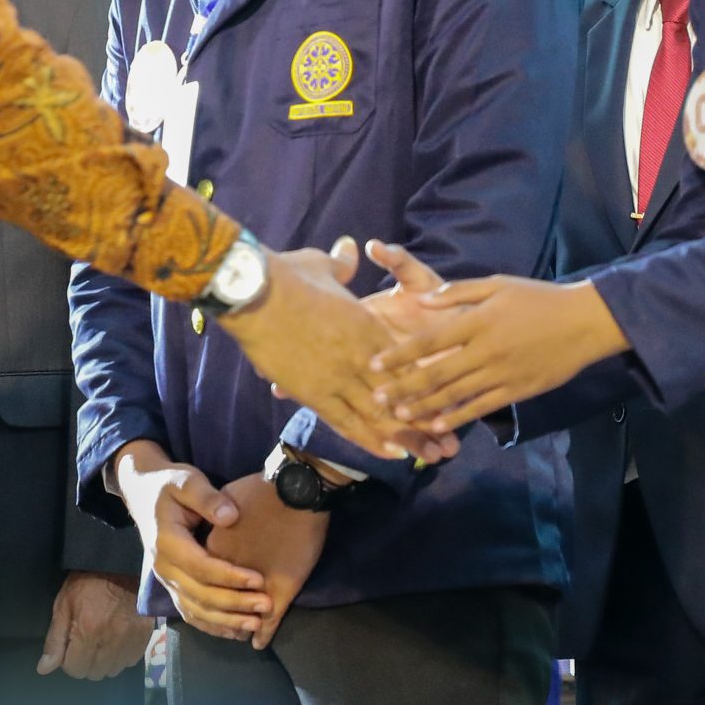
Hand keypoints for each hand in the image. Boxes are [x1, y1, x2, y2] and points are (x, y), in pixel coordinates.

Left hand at [38, 571, 150, 679]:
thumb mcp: (64, 605)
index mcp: (87, 631)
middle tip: (86, 642)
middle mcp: (110, 641)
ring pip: (112, 670)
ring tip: (102, 641)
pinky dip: (121, 656)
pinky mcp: (145, 638)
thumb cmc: (88, 582)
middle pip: (93, 673)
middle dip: (86, 662)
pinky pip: (129, 662)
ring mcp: (130, 641)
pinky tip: (116, 640)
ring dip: (104, 662)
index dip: (69, 660)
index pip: (74, 669)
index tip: (71, 645)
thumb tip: (44, 669)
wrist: (121, 564)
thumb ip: (55, 639)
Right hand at [113, 441, 268, 642]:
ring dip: (226, 620)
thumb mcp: (187, 481)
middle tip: (267, 605)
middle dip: (235, 603)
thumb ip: (207, 497)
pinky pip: (190, 614)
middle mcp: (163, 567)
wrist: (144, 494)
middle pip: (200, 594)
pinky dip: (212, 626)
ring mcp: (165, 581)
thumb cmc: (170, 485)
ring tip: (256, 624)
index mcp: (167, 541)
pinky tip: (236, 632)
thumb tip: (230, 517)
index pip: (201, 567)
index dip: (230, 577)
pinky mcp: (172, 587)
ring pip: (195, 610)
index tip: (259, 579)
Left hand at [207, 472, 326, 650]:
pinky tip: (259, 642)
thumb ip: (214, 517)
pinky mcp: (282, 587)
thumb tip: (212, 529)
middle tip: (226, 626)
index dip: (204, 592)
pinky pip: (269, 619)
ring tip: (242, 633)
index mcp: (213, 548)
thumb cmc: (261, 490)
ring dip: (240, 625)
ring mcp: (256, 582)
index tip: (206, 599)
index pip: (200, 579)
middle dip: (221, 616)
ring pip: (241, 615)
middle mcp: (229, 569)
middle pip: (217, 601)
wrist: (296, 489)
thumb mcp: (226, 498)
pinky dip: (264, 633)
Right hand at [221, 245, 453, 463]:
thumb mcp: (322, 265)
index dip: (427, 381)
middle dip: (428, 418)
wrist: (254, 292)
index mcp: (368, 324)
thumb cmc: (286, 275)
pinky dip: (372, 440)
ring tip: (432, 456)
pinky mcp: (315, 393)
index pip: (407, 360)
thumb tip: (349, 248)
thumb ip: (341, 263)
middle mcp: (362, 354)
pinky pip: (348, 423)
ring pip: (383, 415)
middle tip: (450, 442)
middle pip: (404, 393)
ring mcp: (340, 376)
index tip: (446, 397)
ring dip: (410, 437)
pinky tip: (393, 455)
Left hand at [370, 250, 629, 432]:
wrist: (583, 322)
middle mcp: (486, 349)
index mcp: (478, 320)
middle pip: (436, 372)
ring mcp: (502, 373)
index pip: (429, 340)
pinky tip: (439, 425)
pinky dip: (459, 416)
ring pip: (456, 394)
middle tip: (376, 398)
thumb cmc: (537, 297)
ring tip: (399, 415)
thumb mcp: (497, 284)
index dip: (399, 354)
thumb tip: (422, 300)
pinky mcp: (517, 390)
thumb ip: (458, 294)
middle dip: (404, 387)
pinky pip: (482, 406)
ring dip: (425, 406)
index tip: (374, 363)